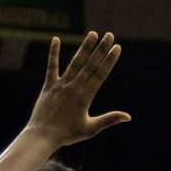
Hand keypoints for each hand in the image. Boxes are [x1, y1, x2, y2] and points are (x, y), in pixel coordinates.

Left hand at [25, 31, 130, 146]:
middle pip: (90, 65)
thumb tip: (128, 116)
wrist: (42, 136)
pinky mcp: (49, 86)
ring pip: (75, 63)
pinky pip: (52, 67)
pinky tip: (56, 39)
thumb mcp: (91, 129)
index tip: (117, 48)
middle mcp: (73, 88)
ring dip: (84, 48)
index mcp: (85, 98)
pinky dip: (54, 53)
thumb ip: (109, 120)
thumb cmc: (68, 134)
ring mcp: (60, 85)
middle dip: (101, 49)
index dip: (109, 60)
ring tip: (93, 34)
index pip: (100, 75)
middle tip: (109, 35)